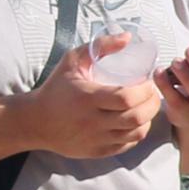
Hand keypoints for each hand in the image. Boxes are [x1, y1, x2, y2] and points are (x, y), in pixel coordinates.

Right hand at [20, 41, 163, 159]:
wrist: (36, 121)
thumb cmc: (57, 87)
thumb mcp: (73, 60)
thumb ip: (100, 46)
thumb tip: (128, 37)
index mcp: (87, 98)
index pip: (126, 98)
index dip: (144, 90)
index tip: (147, 82)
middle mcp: (92, 122)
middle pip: (136, 117)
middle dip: (152, 104)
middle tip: (152, 94)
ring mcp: (96, 139)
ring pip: (135, 134)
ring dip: (147, 119)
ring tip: (146, 107)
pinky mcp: (97, 151)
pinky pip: (126, 145)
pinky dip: (136, 133)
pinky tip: (136, 122)